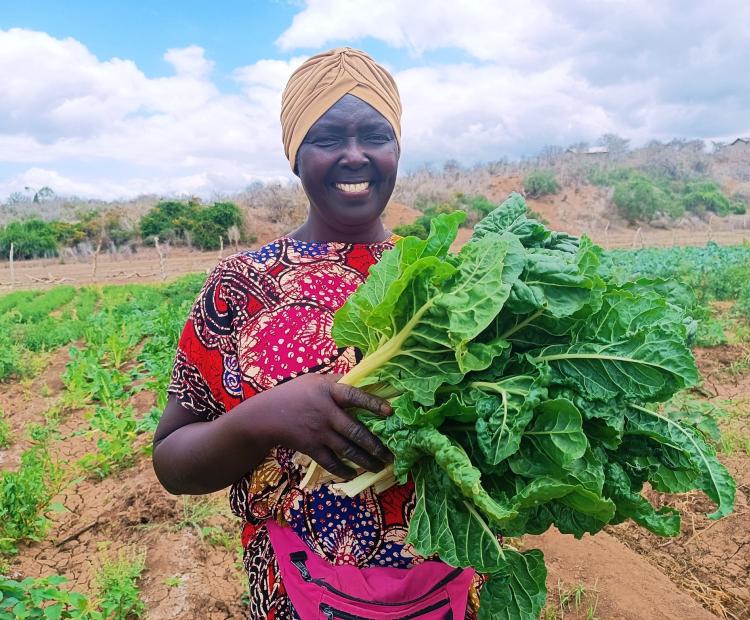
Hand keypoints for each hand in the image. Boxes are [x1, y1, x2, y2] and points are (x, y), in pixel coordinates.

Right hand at [250, 373, 393, 479]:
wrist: (266, 416)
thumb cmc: (294, 394)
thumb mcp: (315, 380)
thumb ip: (339, 381)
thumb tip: (365, 380)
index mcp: (328, 391)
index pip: (354, 395)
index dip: (372, 403)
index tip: (390, 411)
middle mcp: (326, 412)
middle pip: (355, 431)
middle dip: (375, 445)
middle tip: (390, 455)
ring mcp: (319, 432)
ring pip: (347, 450)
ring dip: (366, 461)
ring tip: (380, 466)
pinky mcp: (311, 448)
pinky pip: (331, 462)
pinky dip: (344, 470)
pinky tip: (354, 474)